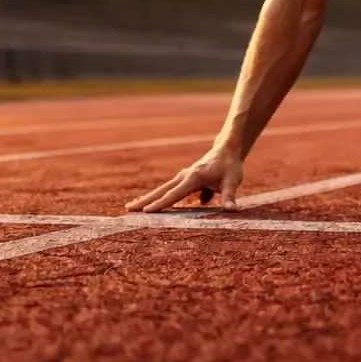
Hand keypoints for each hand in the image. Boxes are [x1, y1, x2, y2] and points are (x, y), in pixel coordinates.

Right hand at [125, 149, 244, 212]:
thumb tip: (232, 211)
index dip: (160, 204)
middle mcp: (184, 176)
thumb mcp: (232, 181)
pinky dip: (159, 198)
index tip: (146, 212)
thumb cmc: (230, 166)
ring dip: (148, 199)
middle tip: (128, 209)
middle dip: (145, 200)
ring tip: (132, 207)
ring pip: (163, 190)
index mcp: (193, 178)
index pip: (174, 194)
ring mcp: (183, 177)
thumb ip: (230, 197)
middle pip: (161, 191)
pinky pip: (170, 191)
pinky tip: (151, 206)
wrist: (227, 150)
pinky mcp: (185, 180)